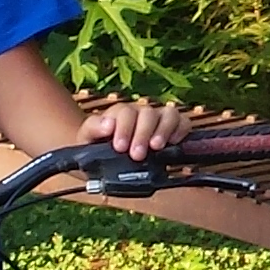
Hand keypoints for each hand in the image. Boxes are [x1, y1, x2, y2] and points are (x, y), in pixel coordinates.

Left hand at [79, 99, 195, 157]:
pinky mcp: (173, 128)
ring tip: (156, 147)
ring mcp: (158, 119)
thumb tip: (108, 125)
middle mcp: (141, 113)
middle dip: (143, 134)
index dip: (124, 128)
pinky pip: (183, 122)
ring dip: (164, 130)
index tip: (119, 147)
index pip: (126, 112)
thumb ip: (93, 128)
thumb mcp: (86, 137)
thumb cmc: (96, 145)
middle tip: (137, 155)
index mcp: (120, 113)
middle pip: (148, 113)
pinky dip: (181, 129)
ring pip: (168, 114)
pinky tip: (174, 142)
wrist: (103, 157)